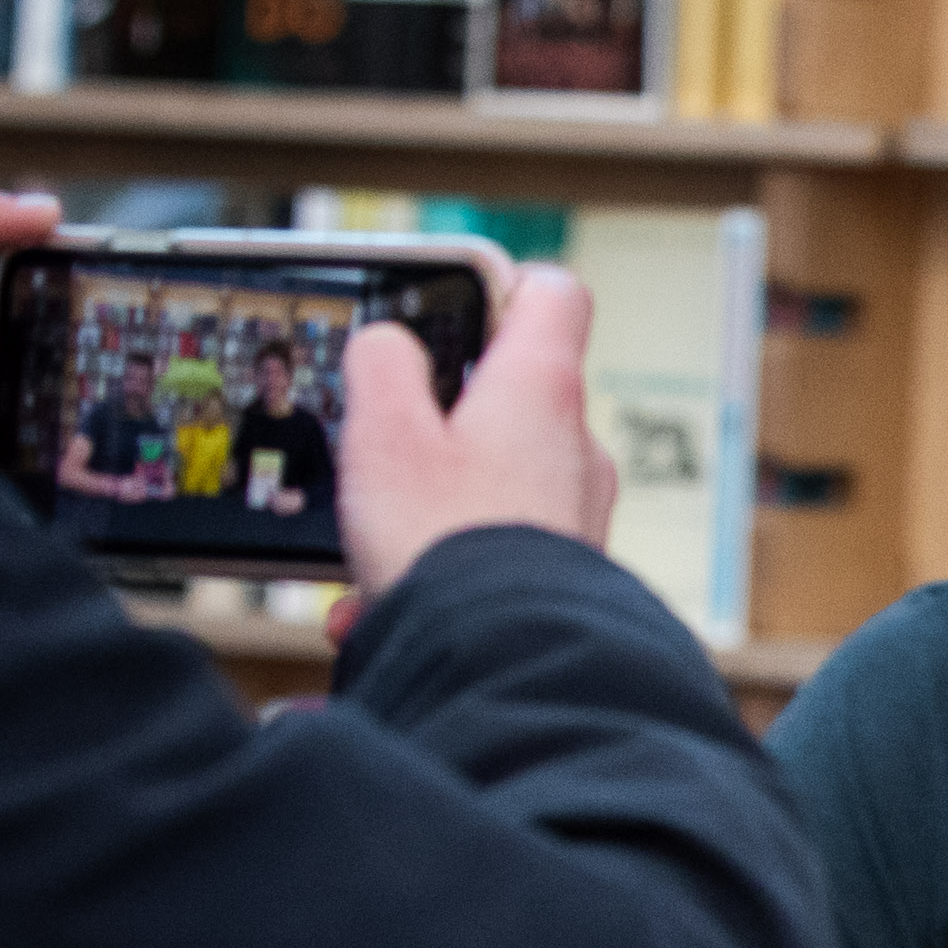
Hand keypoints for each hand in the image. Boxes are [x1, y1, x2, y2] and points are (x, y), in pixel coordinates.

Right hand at [337, 265, 614, 598]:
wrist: (501, 664)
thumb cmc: (444, 544)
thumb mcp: (385, 433)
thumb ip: (383, 365)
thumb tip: (390, 342)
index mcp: (541, 389)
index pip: (554, 293)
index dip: (501, 284)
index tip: (452, 305)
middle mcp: (577, 446)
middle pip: (513, 395)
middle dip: (439, 419)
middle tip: (383, 442)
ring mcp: (578, 511)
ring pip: (493, 482)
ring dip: (426, 506)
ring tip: (369, 548)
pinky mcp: (565, 572)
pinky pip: (494, 549)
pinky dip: (441, 565)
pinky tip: (381, 607)